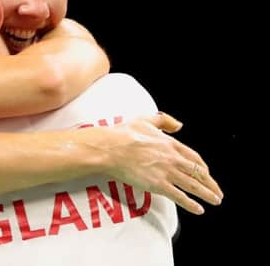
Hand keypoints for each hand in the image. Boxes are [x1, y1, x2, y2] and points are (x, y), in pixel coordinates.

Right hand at [101, 112, 222, 213]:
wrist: (111, 148)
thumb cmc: (124, 134)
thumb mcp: (146, 119)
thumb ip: (164, 120)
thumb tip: (179, 125)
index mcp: (170, 144)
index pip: (194, 157)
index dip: (203, 167)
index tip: (207, 173)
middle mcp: (173, 158)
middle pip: (198, 173)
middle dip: (211, 184)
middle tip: (217, 192)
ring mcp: (167, 172)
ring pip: (193, 185)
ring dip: (207, 194)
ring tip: (215, 200)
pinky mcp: (158, 185)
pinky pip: (180, 196)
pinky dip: (191, 204)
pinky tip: (199, 209)